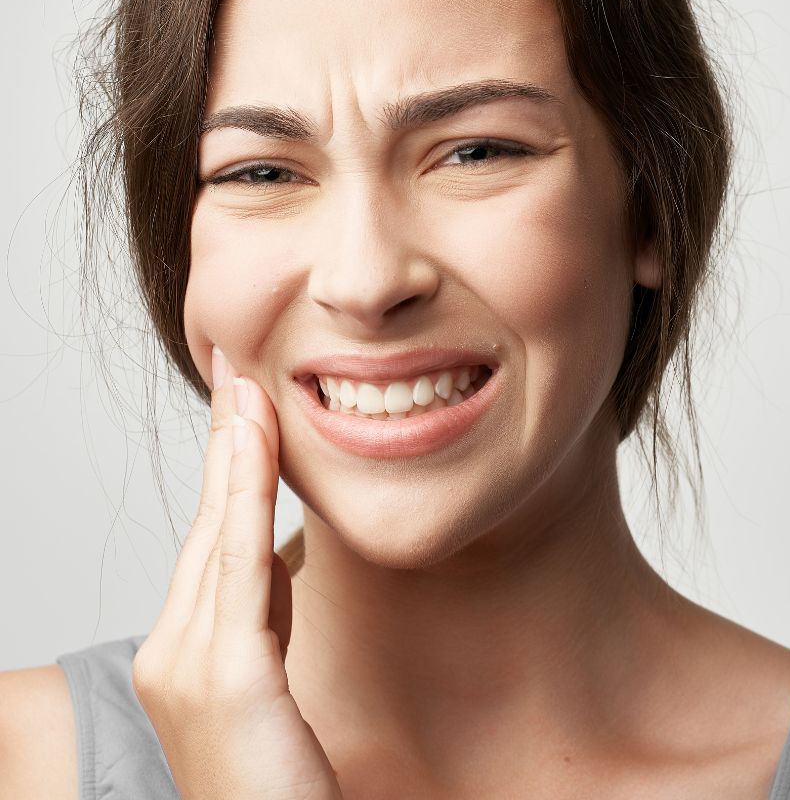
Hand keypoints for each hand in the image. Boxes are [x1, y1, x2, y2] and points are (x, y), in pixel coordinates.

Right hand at [132, 346, 342, 799]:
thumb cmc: (278, 775)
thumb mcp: (267, 676)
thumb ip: (260, 613)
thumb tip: (272, 548)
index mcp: (183, 649)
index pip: (211, 536)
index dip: (226, 464)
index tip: (240, 401)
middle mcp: (171, 652)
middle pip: (211, 522)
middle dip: (227, 442)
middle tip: (239, 370)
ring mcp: (189, 666)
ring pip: (222, 531)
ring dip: (237, 451)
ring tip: (248, 385)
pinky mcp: (225, 678)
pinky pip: (242, 565)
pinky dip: (248, 495)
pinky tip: (255, 442)